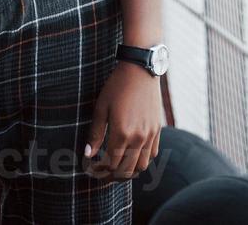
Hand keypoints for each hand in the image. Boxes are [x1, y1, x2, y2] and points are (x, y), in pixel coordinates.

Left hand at [82, 60, 163, 181]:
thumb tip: (89, 154)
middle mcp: (138, 137)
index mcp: (122, 133)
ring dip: (129, 172)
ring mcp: (150, 134)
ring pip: (142, 166)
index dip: (99, 171)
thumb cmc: (117, 86)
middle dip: (112, 177)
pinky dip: (142, 161)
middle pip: (126, 170)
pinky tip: (132, 157)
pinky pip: (152, 154)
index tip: (91, 169)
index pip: (110, 164)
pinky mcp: (157, 129)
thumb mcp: (101, 108)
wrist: (140, 70)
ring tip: (117, 169)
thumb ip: (96, 134)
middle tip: (102, 174)